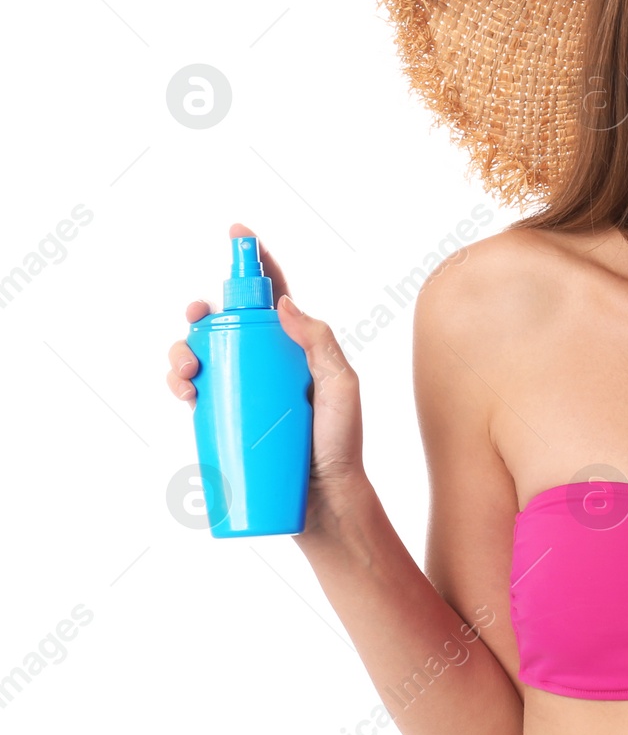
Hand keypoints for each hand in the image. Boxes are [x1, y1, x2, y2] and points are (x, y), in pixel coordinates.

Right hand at [166, 223, 367, 530]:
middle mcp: (268, 364)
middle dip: (203, 309)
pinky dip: (178, 380)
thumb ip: (321, 344)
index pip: (274, 297)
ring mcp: (244, 390)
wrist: (324, 501)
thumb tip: (284, 303)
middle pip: (227, 323)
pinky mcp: (225, 419)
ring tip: (188, 364)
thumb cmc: (341, 443)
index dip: (256, 263)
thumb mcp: (341, 387)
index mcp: (299, 348)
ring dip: (183, 346)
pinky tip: (182, 385)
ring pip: (203, 353)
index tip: (238, 234)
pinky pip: (194, 391)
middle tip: (198, 315)